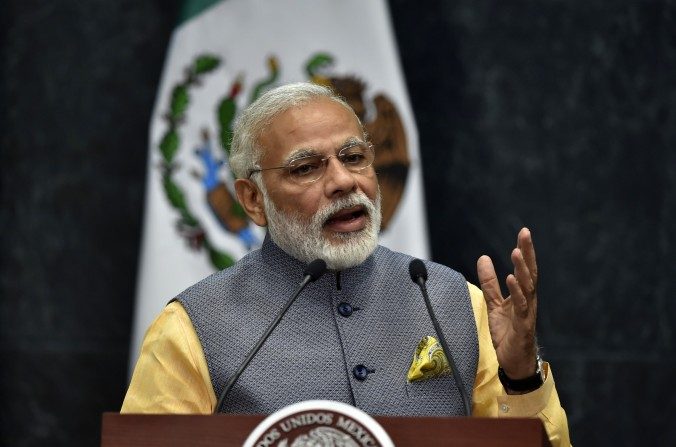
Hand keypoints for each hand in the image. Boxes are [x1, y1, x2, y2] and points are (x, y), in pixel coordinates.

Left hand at [477, 227, 537, 379]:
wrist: (514, 361)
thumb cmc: (508, 332)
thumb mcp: (494, 303)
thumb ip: (489, 283)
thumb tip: (483, 257)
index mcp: (523, 294)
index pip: (525, 268)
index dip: (525, 250)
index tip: (524, 231)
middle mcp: (529, 300)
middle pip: (530, 273)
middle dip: (528, 253)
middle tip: (525, 233)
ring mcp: (527, 312)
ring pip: (528, 287)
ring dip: (522, 269)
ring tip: (516, 252)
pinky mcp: (523, 325)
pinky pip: (521, 306)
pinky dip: (517, 292)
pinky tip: (512, 278)